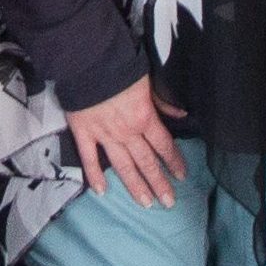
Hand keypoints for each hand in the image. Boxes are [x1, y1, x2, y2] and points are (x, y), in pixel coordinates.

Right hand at [66, 76, 187, 210]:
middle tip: (169, 202)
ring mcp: (104, 135)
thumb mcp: (148, 82)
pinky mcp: (83, 133)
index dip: (174, 161)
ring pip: (123, 166)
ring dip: (135, 186)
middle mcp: (127, 132)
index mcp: (145, 118)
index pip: (164, 145)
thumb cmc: (119, 68)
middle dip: (159, 183)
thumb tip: (182, 115)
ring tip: (145, 203)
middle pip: (147, 162)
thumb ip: (163, 102)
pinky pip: (89, 159)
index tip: (181, 176)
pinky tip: (101, 192)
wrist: (88, 62)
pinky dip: (94, 176)